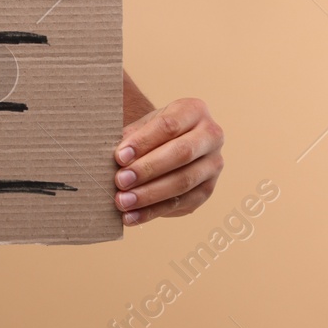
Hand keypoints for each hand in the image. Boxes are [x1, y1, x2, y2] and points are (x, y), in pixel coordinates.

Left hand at [112, 97, 222, 225]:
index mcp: (194, 111)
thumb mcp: (143, 125)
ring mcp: (213, 165)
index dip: (143, 142)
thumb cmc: (153, 132)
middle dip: (147, 169)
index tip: (119, 156)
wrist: (172, 143)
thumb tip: (114, 159)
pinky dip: (153, 212)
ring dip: (150, 195)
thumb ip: (131, 138)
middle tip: (120, 181)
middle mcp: (211, 136)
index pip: (168, 126)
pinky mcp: (208, 190)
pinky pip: (181, 203)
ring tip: (123, 202)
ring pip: (183, 182)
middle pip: (181, 153)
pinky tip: (132, 216)